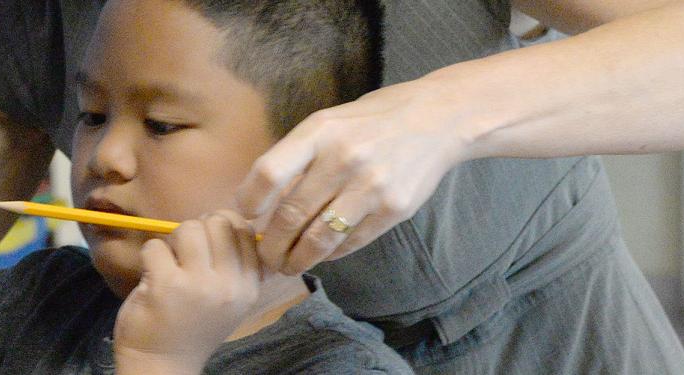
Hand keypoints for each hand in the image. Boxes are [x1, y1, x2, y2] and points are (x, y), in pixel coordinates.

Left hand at [113, 210, 265, 372]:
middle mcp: (230, 286)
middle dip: (196, 230)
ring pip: (188, 228)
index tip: (206, 245)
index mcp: (249, 287)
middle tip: (184, 255)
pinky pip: (156, 246)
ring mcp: (199, 285)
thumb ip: (235, 264)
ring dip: (172, 242)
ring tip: (168, 266)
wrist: (162, 364)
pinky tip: (152, 280)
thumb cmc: (191, 326)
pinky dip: (149, 257)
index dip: (222, 226)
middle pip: (218, 222)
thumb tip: (228, 217)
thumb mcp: (228, 300)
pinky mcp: (167, 285)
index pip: (245, 230)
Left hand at [236, 78, 481, 274]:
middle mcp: (343, 158)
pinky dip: (331, 254)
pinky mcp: (394, 209)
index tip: (246, 215)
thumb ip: (296, 156)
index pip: (269, 173)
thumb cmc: (370, 122)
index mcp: (319, 132)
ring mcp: (371, 186)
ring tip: (290, 265)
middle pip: (291, 215)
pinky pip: (351, 242)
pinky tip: (323, 254)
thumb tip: (259, 199)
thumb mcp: (328, 123)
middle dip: (271, 245)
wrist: (437, 120)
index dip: (249, 201)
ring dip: (298, 259)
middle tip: (266, 256)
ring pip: (319, 238)